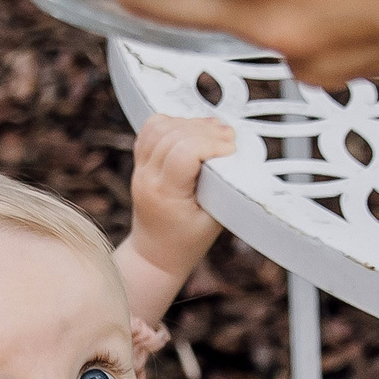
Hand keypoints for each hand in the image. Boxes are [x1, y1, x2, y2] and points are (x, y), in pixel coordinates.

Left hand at [123, 116, 234, 281]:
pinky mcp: (140, 163)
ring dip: (188, 122)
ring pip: (158, 127)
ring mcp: (139, 169)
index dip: (211, 144)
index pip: (184, 152)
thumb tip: (238, 159)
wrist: (155, 255)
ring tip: (213, 130)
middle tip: (228, 137)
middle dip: (204, 130)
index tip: (231, 149)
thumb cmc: (186, 242)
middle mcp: (147, 177)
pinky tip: (190, 129)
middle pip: (172, 134)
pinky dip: (171, 123)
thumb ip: (224, 189)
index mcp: (165, 194)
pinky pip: (149, 131)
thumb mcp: (215, 221)